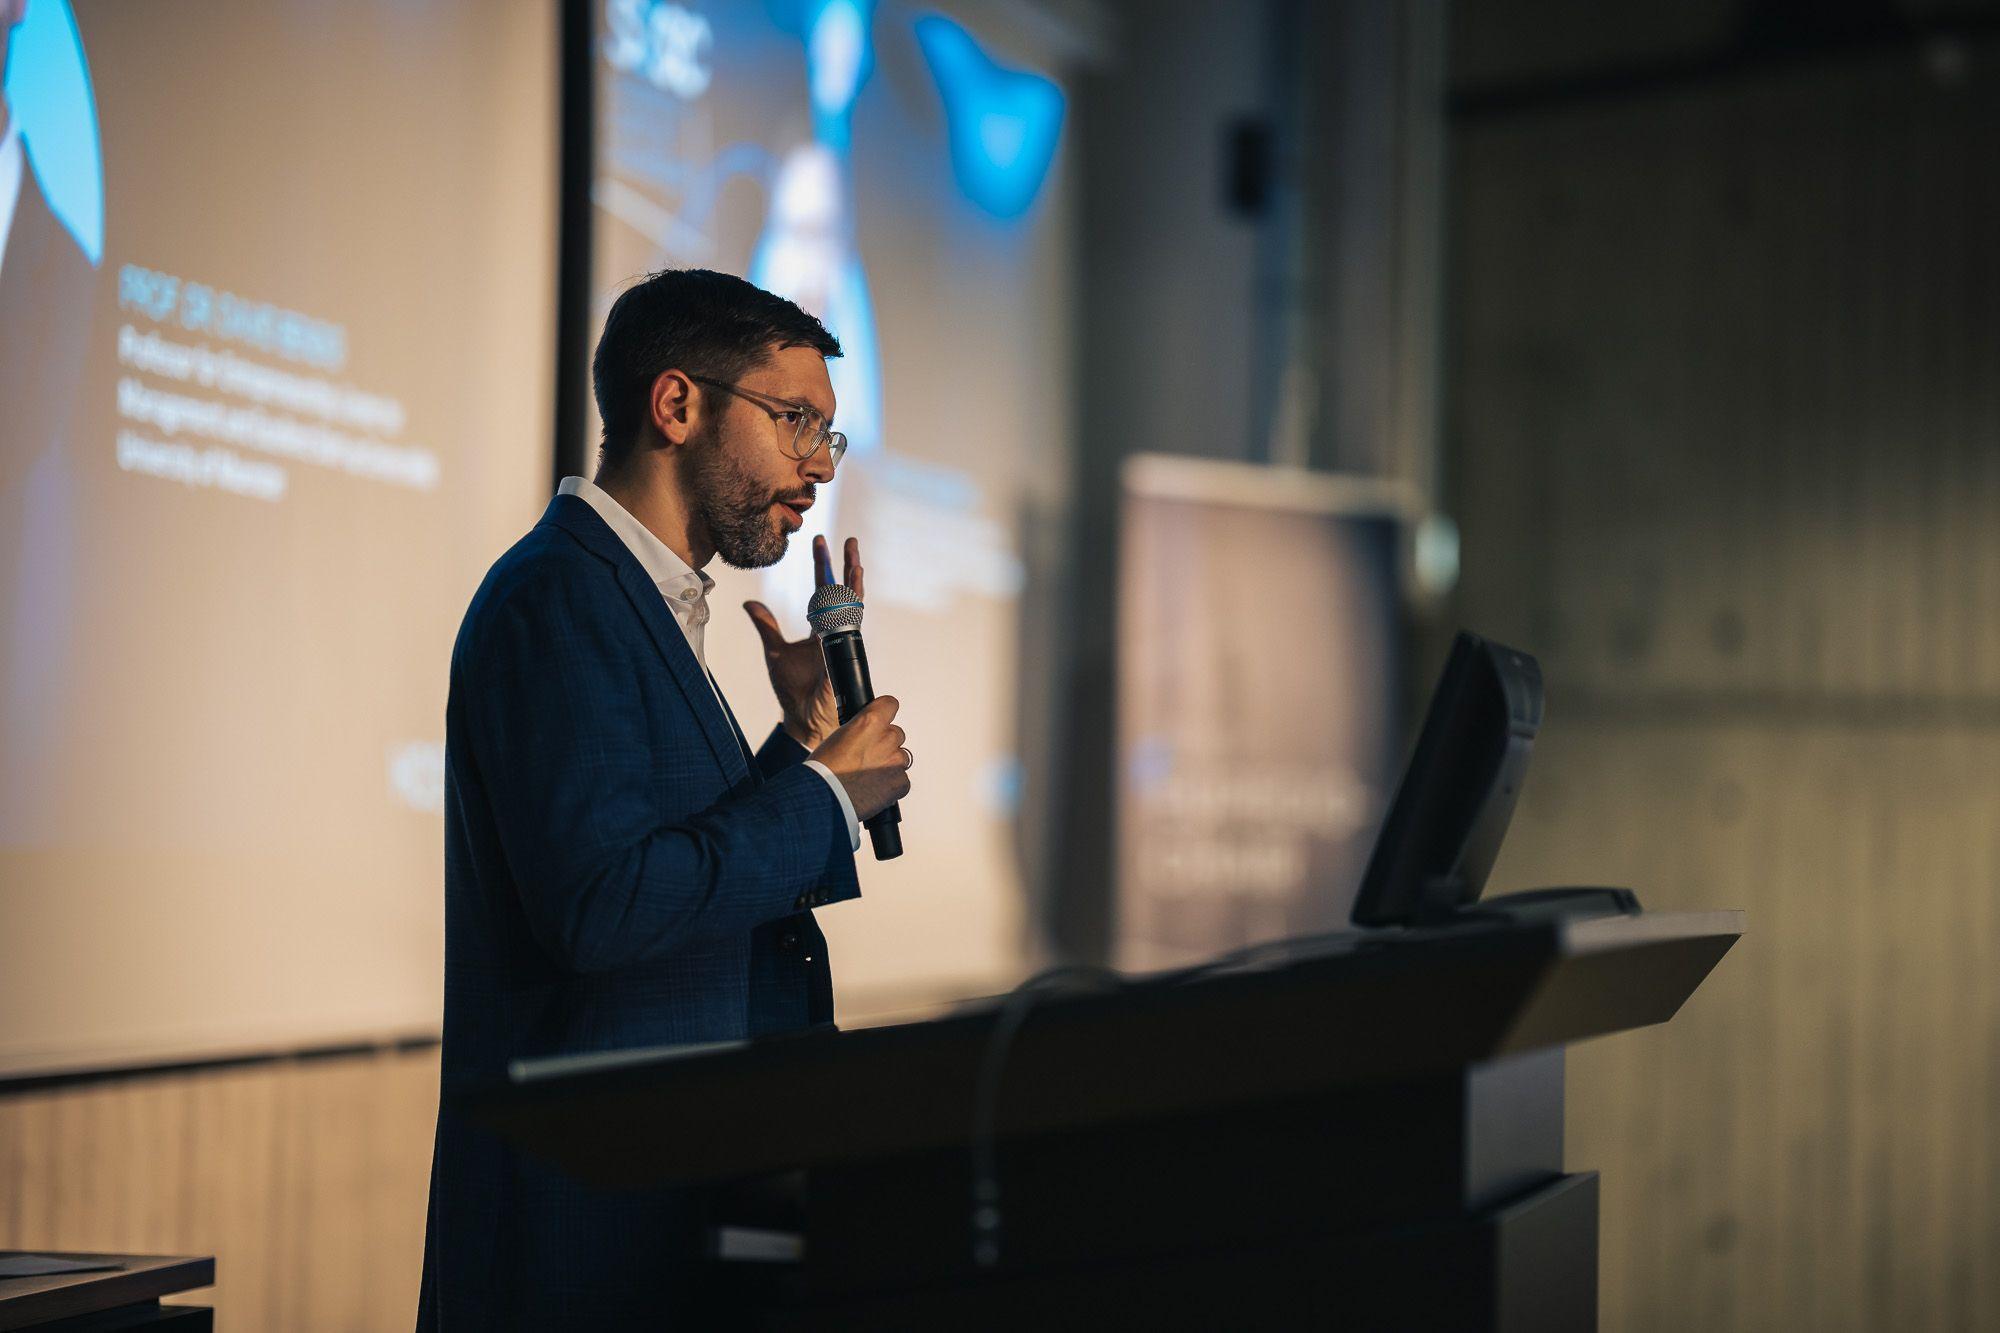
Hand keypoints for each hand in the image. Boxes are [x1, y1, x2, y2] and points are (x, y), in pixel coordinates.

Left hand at [743, 534, 864, 748]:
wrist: (801, 716)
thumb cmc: (792, 689)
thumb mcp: (774, 650)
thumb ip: (766, 625)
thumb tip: (750, 602)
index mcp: (820, 628)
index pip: (823, 590)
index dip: (822, 566)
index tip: (820, 542)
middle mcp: (835, 631)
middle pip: (843, 591)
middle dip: (845, 565)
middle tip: (848, 540)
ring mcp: (842, 641)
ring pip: (852, 605)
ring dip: (854, 582)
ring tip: (855, 560)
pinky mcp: (843, 654)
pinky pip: (848, 625)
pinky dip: (851, 606)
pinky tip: (851, 589)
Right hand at [809, 695, 911, 820]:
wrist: (825, 798)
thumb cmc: (824, 770)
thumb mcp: (838, 738)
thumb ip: (859, 732)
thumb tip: (865, 736)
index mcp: (870, 722)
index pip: (890, 705)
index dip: (883, 713)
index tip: (879, 720)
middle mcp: (887, 739)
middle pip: (896, 734)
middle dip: (885, 744)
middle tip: (867, 757)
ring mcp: (896, 762)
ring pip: (900, 758)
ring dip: (889, 764)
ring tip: (869, 776)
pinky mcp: (900, 783)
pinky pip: (901, 780)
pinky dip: (891, 785)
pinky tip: (874, 789)